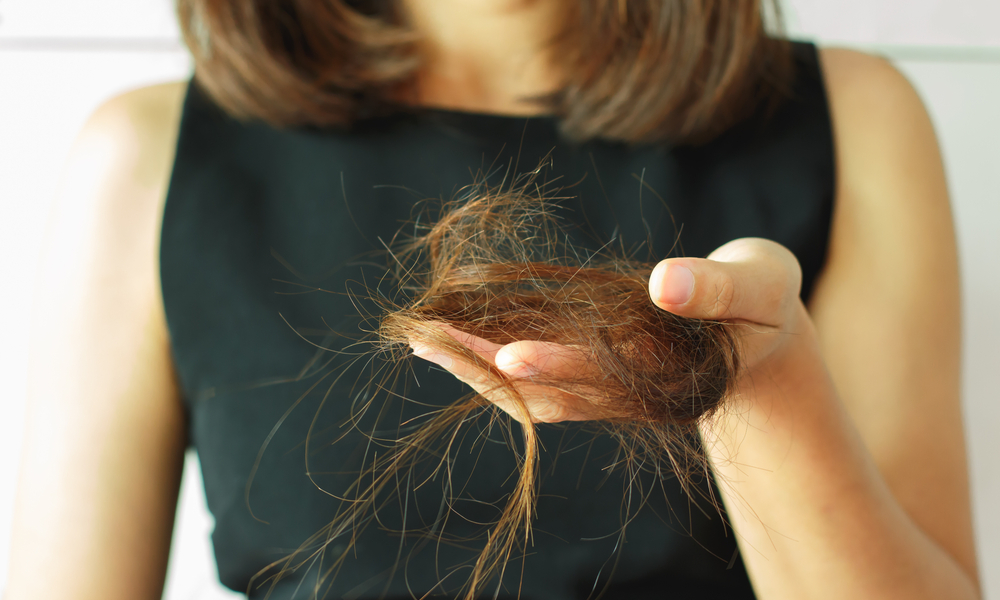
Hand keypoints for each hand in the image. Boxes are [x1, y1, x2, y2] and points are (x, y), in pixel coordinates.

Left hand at [409, 238, 810, 423]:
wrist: (761, 342)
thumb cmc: (763, 306)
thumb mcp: (758, 287)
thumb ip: (716, 287)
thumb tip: (663, 282)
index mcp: (670, 368)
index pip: (607, 372)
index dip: (556, 363)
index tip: (504, 354)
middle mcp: (630, 388)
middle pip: (553, 388)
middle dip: (489, 367)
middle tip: (425, 342)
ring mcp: (609, 389)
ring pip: (539, 392)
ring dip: (482, 371)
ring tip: (424, 345)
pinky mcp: (597, 380)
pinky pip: (542, 385)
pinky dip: (499, 369)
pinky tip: (461, 351)